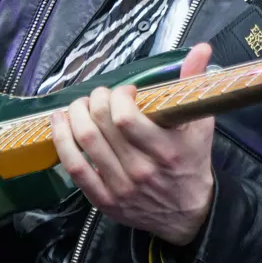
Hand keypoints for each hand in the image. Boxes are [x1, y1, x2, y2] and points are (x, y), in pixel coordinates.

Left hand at [51, 42, 215, 245]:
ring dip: (75, 116)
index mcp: (166, 150)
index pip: (126, 118)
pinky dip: (62, 142)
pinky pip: (75, 168)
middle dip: (95, 101)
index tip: (127, 92)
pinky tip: (60, 123)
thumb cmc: (193, 163)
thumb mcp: (201, 125)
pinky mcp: (104, 199)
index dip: (119, 97)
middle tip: (100, 95)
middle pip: (101, 127)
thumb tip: (200, 48)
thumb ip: (194, 85)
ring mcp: (120, 186)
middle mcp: (140, 169)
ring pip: (85, 144)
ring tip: (79, 105)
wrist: (188, 214)